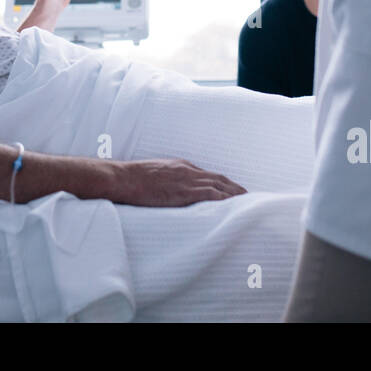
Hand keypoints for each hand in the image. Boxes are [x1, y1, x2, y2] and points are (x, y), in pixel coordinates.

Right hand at [109, 158, 246, 206]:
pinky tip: (233, 205)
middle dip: (234, 186)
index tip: (232, 189)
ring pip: (219, 185)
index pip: (208, 174)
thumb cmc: (133, 178)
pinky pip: (210, 194)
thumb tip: (171, 189)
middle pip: (218, 177)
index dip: (222, 182)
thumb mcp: (155, 174)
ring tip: (247, 201)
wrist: (123, 178)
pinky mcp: (183, 191)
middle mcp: (188, 170)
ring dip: (234, 193)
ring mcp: (186, 180)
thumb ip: (168, 179)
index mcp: (181, 165)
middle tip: (247, 195)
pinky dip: (224, 198)